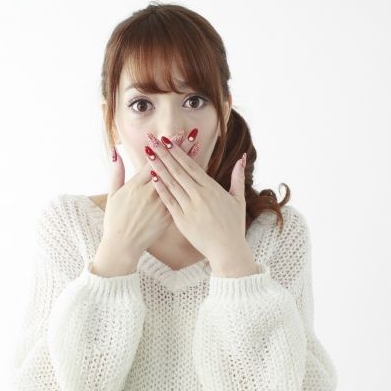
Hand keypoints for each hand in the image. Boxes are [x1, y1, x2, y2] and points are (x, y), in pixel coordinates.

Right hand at [102, 134, 197, 262]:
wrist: (123, 246)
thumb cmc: (115, 220)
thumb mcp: (112, 194)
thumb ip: (116, 172)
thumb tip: (116, 152)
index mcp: (136, 187)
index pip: (154, 162)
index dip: (165, 147)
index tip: (174, 135)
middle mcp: (151, 194)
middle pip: (169, 168)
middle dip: (181, 150)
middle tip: (193, 135)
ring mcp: (161, 206)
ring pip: (178, 181)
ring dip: (188, 163)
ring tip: (198, 148)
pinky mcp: (168, 216)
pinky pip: (181, 198)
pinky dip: (189, 185)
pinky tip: (198, 175)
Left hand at [144, 130, 252, 272]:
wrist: (228, 250)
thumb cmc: (234, 225)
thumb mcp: (239, 199)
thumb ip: (238, 177)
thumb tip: (242, 158)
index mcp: (212, 189)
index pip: (191, 166)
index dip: (178, 152)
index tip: (168, 140)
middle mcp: (199, 196)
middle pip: (178, 170)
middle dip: (164, 154)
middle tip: (152, 140)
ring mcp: (189, 208)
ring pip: (171, 183)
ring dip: (158, 167)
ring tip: (148, 154)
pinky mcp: (182, 220)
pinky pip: (168, 201)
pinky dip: (160, 188)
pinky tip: (151, 177)